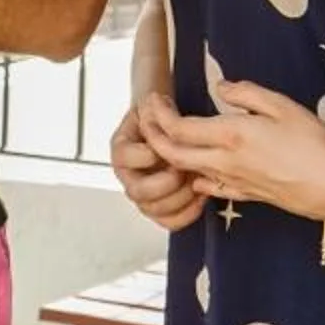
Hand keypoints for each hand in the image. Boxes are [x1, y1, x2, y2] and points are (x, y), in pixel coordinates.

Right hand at [109, 101, 202, 231]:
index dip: (143, 156)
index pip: (123, 157)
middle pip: (137, 192)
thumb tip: (155, 102)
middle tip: (181, 170)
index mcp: (123, 149)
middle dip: (163, 183)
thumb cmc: (161, 117)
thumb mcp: (154, 106)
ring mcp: (144, 195)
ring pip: (154, 210)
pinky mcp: (160, 208)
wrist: (169, 131)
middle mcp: (129, 176)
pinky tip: (200, 198)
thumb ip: (153, 107)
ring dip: (178, 199)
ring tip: (195, 183)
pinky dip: (187, 214)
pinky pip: (170, 222)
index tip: (160, 148)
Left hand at [139, 80, 324, 225]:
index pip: (178, 129)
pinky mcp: (245, 194)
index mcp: (231, 135)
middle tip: (148, 116)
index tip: (153, 99)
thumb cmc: (313, 142)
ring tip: (166, 135)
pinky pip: (208, 186)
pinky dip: (193, 175)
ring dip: (169, 154)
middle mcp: (225, 162)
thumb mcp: (282, 106)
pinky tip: (196, 166)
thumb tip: (221, 88)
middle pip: (173, 153)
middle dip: (152, 135)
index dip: (158, 115)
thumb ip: (247, 94)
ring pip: (187, 171)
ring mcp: (233, 181)